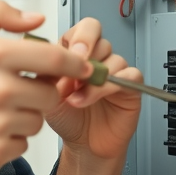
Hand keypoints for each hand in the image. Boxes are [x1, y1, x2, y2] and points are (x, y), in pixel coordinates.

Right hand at [0, 0, 91, 170]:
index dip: (75, 62)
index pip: (55, 57)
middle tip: (19, 86)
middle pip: (51, 92)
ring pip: (38, 120)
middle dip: (41, 88)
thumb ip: (1, 15)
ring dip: (26, 113)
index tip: (83, 65)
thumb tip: (37, 19)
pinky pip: (23, 144)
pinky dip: (12, 137)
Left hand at [45, 18, 142, 160]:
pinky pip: (130, 74)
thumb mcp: (46, 92)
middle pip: (101, 38)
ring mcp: (115, 72)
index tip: (69, 53)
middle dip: (89, 52)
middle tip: (76, 71)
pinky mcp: (130, 87)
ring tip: (76, 97)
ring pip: (114, 57)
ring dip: (93, 78)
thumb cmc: (66, 118)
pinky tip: (92, 98)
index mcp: (77, 53)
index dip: (79, 37)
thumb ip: (47, 71)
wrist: (83, 145)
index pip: (84, 29)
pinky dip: (109, 86)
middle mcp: (97, 59)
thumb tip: (45, 54)